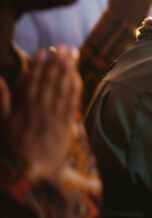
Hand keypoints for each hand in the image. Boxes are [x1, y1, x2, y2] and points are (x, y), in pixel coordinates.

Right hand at [0, 46, 80, 178]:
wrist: (32, 171)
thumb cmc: (16, 147)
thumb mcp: (4, 124)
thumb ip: (2, 101)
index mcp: (24, 109)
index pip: (33, 82)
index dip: (39, 65)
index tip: (44, 50)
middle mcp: (40, 111)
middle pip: (50, 83)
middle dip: (57, 64)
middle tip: (64, 46)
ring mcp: (54, 118)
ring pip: (62, 91)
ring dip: (68, 72)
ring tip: (73, 56)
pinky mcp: (65, 126)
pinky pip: (71, 105)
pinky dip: (74, 90)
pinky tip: (78, 77)